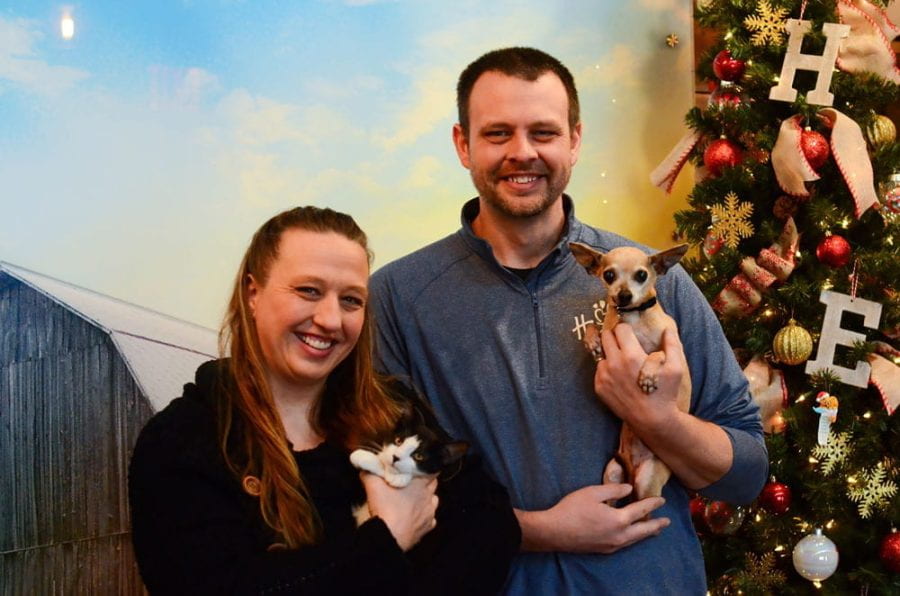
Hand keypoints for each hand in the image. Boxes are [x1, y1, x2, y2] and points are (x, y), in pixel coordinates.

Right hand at [361, 473, 437, 550]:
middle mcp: (429, 497)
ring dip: (426, 498)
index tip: (417, 466)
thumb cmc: (385, 508)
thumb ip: (370, 472)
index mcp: (420, 484)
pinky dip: (424, 516)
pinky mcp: (427, 527)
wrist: (389, 537)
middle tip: (413, 481)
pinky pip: (430, 518)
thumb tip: (366, 466)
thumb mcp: (373, 486)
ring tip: (414, 498)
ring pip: (433, 501)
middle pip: (433, 484)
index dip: (425, 466)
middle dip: (425, 481)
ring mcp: (430, 513)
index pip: (431, 469)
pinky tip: (415, 516)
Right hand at [519, 484, 668, 552]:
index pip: (641, 510)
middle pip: (643, 530)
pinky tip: (631, 536)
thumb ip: (613, 490)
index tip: (662, 500)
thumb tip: (629, 489)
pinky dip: (634, 538)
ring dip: (646, 533)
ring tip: (654, 530)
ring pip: (635, 540)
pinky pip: (625, 544)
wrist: (554, 532)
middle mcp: (619, 535)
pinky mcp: (603, 550)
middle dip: (656, 525)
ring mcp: (612, 545)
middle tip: (667, 521)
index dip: (652, 503)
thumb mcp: (593, 492)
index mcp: (619, 519)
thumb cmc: (572, 509)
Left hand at [594, 325, 684, 431]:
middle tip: (625, 343)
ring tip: (623, 362)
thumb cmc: (665, 393)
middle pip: (605, 336)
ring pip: (601, 353)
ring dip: (610, 353)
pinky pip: (599, 370)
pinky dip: (607, 369)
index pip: (620, 328)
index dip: (627, 329)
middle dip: (615, 336)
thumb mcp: (676, 368)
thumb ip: (673, 344)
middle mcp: (613, 364)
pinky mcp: (599, 387)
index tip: (631, 333)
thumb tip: (668, 328)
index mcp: (631, 355)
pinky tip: (619, 376)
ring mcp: (603, 376)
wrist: (652, 420)